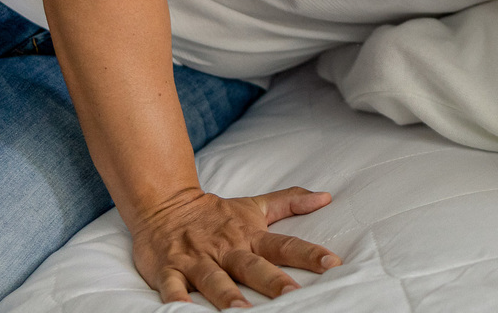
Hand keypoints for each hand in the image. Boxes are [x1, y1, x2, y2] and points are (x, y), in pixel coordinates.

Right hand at [131, 186, 340, 308]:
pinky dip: (177, 300)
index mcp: (249, 235)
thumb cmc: (215, 213)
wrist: (165, 203)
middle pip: (252, 265)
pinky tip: (184, 312)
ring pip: (214, 279)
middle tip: (291, 295)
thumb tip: (325, 197)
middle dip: (271, 281)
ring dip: (227, 295)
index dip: (308, 253)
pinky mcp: (169, 269)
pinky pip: (172, 287)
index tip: (332, 263)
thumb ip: (290, 202)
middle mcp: (226, 248)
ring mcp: (196, 259)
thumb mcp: (255, 205)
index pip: (284, 245)